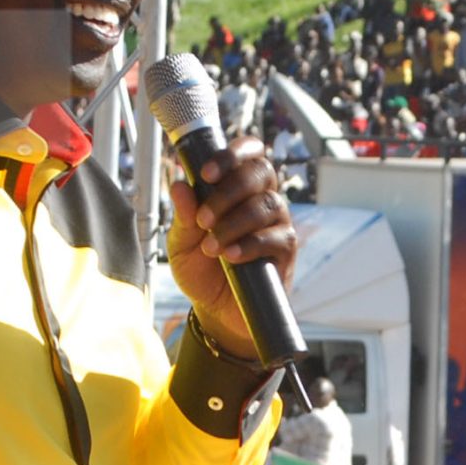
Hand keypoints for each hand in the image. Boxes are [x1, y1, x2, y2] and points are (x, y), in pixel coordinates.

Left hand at [167, 134, 298, 358]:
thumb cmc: (201, 270)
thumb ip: (182, 215)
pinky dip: (249, 244)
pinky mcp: (286, 251)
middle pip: (261, 172)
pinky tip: (230, 256)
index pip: (249, 153)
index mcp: (238, 188)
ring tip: (212, 247)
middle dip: (228, 192)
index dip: (232, 154)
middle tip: (203, 219)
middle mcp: (262, 199)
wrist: (216, 311)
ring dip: (234, 222)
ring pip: (267, 205)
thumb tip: (180, 184)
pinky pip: (276, 238)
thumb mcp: (181, 243)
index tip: (206, 174)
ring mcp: (277, 224)